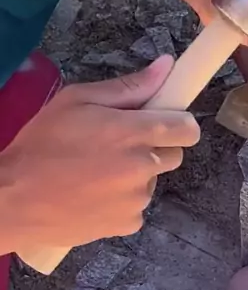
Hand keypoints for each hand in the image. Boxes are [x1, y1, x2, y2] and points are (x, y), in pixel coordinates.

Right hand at [1, 56, 199, 251]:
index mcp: (134, 132)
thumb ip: (128, 86)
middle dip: (155, 147)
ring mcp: (138, 199)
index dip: (178, 123)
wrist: (14, 199)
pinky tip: (94, 195)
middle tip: (119, 145)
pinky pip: (137, 207)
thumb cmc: (41, 144)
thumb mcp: (77, 100)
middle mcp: (143, 167)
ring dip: (136, 175)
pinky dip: (123, 201)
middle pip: (174, 155)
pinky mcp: (128, 224)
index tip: (162, 121)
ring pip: (152, 181)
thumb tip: (166, 65)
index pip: (187, 128)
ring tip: (97, 172)